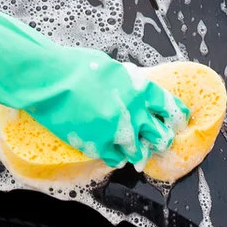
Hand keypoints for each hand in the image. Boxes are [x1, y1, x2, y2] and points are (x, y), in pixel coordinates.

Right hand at [0, 5, 189, 166]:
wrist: (48, 79)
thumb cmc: (75, 68)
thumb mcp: (111, 69)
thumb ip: (129, 84)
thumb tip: (137, 94)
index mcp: (139, 88)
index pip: (170, 107)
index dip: (176, 117)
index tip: (178, 123)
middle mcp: (133, 111)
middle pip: (160, 135)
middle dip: (160, 140)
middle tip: (158, 143)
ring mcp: (116, 131)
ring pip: (139, 153)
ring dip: (137, 153)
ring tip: (135, 154)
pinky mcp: (97, 144)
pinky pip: (115, 159)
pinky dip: (116, 157)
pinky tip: (112, 153)